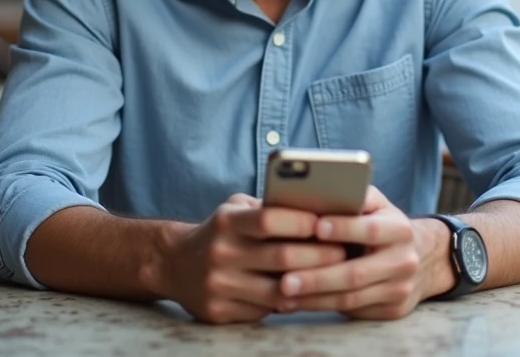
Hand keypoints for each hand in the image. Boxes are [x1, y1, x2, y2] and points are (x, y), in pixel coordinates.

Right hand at [159, 193, 346, 323]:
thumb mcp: (236, 210)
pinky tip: (306, 294)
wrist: (174, 264)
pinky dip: (289, 303)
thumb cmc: (221, 232)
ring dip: (311, 284)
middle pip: (282, 258)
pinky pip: (265, 311)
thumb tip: (318, 207)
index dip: (302, 221)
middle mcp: (220, 253)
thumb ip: (269, 208)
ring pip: (278, 291)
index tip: (328, 221)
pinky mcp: (219, 312)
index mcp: (227, 222)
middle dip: (320, 255)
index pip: (269, 218)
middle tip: (345, 252)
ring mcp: (219, 286)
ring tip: (334, 276)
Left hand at [275, 186, 436, 319]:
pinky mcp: (391, 310)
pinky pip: (351, 311)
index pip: (371, 229)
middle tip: (285, 280)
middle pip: (356, 273)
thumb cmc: (383, 224)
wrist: (422, 258)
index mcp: (400, 229)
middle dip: (318, 277)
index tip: (315, 227)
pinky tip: (297, 302)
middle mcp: (404, 261)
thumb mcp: (377, 205)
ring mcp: (399, 289)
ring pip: (351, 298)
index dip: (344, 228)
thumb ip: (355, 197)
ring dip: (314, 298)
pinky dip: (320, 307)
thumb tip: (317, 190)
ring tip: (283, 294)